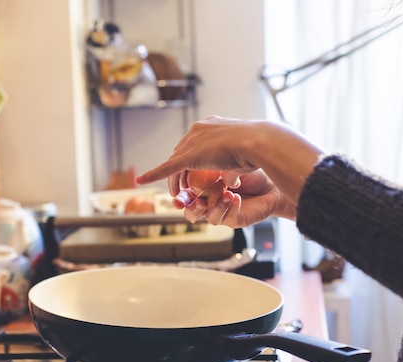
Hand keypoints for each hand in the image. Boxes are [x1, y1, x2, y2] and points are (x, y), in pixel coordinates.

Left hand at [136, 116, 322, 225]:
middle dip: (180, 172)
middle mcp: (198, 130)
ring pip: (175, 164)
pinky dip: (154, 175)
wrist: (260, 143)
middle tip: (183, 189)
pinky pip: (167, 168)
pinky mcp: (189, 155)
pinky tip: (141, 181)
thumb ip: (233, 168)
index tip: (193, 175)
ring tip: (178, 195)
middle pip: (181, 153)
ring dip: (175, 180)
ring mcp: (192, 141)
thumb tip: (231, 181)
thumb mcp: (243, 159)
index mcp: (211, 125)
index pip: (194, 145)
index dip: (191, 161)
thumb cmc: (260, 150)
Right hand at [182, 169, 288, 228]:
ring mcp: (223, 212)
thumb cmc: (251, 171)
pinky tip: (235, 197)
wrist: (274, 182)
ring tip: (224, 193)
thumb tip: (189, 160)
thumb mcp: (226, 163)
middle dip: (189, 206)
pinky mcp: (236, 219)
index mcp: (204, 188)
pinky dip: (229, 207)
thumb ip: (208, 164)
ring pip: (208, 218)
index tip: (176, 191)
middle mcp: (211, 202)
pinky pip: (227, 218)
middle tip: (193, 201)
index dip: (178, 194)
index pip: (185, 193)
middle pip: (191, 211)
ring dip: (214, 206)